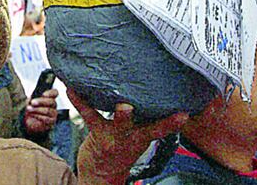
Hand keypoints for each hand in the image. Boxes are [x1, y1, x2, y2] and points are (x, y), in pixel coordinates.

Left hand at [23, 88, 58, 134]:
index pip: (55, 93)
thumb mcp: (30, 100)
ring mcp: (53, 114)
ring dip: (37, 109)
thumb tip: (34, 96)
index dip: (50, 93)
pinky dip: (37, 116)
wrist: (28, 121)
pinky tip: (33, 115)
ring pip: (48, 110)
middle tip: (32, 102)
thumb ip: (33, 97)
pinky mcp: (51, 122)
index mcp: (49, 97)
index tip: (43, 94)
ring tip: (29, 109)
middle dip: (41, 101)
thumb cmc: (31, 109)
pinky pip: (46, 119)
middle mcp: (53, 105)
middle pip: (52, 101)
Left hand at [71, 91, 186, 184]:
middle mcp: (133, 136)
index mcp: (145, 134)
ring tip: (124, 106)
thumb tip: (153, 84)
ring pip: (120, 125)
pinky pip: (90, 115)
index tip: (184, 115)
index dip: (173, 122)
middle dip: (148, 119)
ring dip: (122, 117)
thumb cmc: (123, 144)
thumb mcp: (140, 133)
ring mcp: (116, 137)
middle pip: (145, 127)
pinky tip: (72, 89)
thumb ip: (147, 115)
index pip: (161, 127)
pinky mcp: (99, 133)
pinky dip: (80, 101)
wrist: (103, 172)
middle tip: (147, 108)